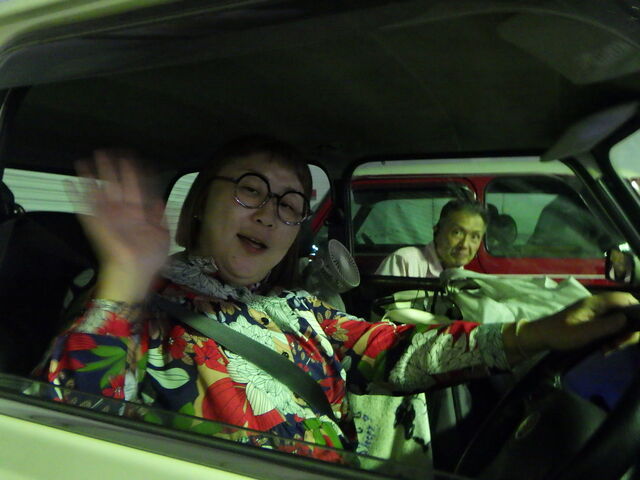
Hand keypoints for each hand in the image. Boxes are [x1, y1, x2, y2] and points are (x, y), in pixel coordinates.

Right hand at [70, 151, 169, 301]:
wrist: (134, 276)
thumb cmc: (150, 261)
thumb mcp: (162, 237)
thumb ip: (161, 217)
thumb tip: (160, 199)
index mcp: (141, 215)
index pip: (138, 188)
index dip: (136, 173)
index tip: (134, 158)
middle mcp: (125, 213)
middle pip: (118, 185)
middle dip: (113, 169)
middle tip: (107, 151)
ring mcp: (110, 218)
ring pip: (101, 191)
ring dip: (94, 176)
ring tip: (87, 159)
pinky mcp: (97, 224)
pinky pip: (85, 206)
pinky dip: (77, 194)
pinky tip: (71, 181)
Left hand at [505, 292, 638, 361]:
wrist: (540, 337)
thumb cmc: (560, 334)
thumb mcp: (585, 332)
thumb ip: (607, 325)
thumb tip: (627, 319)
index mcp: (596, 302)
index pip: (626, 299)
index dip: (637, 311)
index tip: (636, 329)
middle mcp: (598, 304)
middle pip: (626, 312)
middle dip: (628, 330)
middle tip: (618, 345)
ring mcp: (596, 312)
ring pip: (619, 321)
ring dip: (620, 336)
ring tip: (609, 349)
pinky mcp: (593, 321)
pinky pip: (610, 327)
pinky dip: (612, 337)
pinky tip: (604, 348)